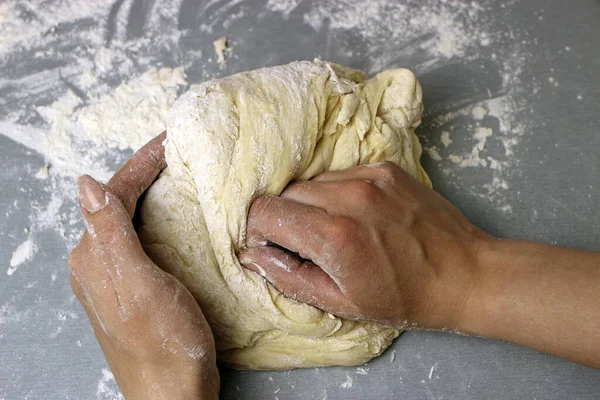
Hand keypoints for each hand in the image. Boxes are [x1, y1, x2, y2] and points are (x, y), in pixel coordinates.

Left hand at [69, 133, 218, 399]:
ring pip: (129, 222)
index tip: (169, 143)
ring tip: (176, 178)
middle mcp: (96, 264)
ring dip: (150, 196)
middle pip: (118, 205)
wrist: (173, 392)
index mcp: (94, 257)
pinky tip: (173, 220)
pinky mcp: (132, 290)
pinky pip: (139, 241)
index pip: (113, 195)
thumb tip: (86, 184)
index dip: (140, 165)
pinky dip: (156, 221)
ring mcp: (113, 279)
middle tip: (176, 155)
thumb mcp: (139, 284)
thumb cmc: (164, 342)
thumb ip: (112, 234)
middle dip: (144, 175)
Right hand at [239, 161, 486, 329]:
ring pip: (311, 182)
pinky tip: (358, 215)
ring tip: (337, 230)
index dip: (260, 231)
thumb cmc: (405, 297)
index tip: (273, 246)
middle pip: (285, 194)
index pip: (265, 212)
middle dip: (285, 219)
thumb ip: (289, 276)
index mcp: (335, 236)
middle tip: (307, 244)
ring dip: (311, 205)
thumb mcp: (342, 303)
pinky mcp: (385, 168)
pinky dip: (337, 194)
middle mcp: (349, 198)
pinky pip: (340, 174)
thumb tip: (252, 254)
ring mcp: (370, 178)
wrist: (465, 273)